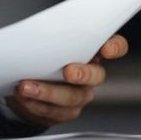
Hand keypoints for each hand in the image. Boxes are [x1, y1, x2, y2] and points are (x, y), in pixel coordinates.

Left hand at [5, 34, 128, 126]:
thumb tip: (36, 29)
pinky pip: (56, 112)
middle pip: (96, 75)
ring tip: (26, 87)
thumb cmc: (42, 54)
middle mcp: (91, 73)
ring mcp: (81, 94)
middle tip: (67, 71)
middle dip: (82, 73)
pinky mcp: (66, 111)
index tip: (106, 49)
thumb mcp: (47, 38)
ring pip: (72, 96)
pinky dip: (38, 105)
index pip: (115, 45)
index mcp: (91, 50)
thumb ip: (50, 32)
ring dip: (48, 92)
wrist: (26, 83)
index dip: (115, 47)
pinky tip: (25, 99)